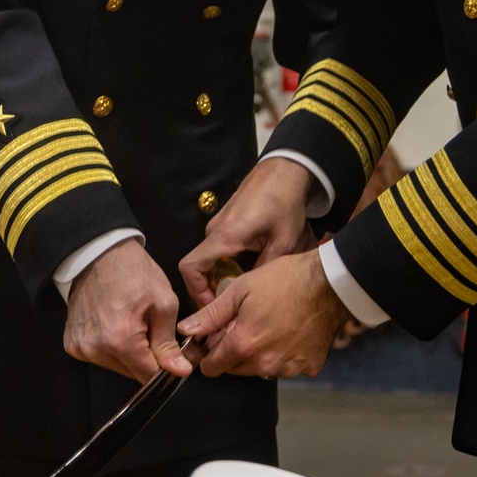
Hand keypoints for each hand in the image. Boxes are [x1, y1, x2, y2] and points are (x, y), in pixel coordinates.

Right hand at [63, 237, 190, 383]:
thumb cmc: (135, 272)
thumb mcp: (163, 302)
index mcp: (120, 340)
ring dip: (128, 353)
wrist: (99, 253)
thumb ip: (169, 343)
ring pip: (116, 366)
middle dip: (146, 357)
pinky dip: (110, 346)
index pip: (149, 376)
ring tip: (131, 321)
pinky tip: (113, 322)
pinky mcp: (71, 344)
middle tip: (150, 327)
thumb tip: (181, 371)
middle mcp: (95, 350)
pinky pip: (99, 356)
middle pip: (132, 373)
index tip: (170, 350)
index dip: (165, 366)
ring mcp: (80, 348)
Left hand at [177, 250, 347, 378]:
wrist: (329, 283)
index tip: (216, 336)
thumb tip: (185, 330)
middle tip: (246, 322)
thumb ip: (211, 314)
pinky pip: (287, 366)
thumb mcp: (241, 289)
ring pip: (261, 368)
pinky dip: (285, 354)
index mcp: (244, 345)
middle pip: (236, 368)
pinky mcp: (309, 367)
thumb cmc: (284, 280)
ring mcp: (289, 368)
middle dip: (234, 350)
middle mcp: (264, 364)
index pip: (211, 368)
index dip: (209, 351)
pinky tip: (291, 331)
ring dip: (260, 353)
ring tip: (270, 323)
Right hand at [179, 156, 317, 308]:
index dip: (195, 291)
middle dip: (210, 289)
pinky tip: (246, 270)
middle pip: (199, 267)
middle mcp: (215, 230)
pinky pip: (217, 249)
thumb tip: (251, 296)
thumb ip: (264, 269)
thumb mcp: (283, 241)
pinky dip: (225, 263)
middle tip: (231, 306)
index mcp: (225, 236)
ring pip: (210, 259)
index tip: (212, 307)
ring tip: (241, 291)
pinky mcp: (225, 221)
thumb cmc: (284, 203)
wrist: (285, 170)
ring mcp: (218, 224)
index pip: (191, 267)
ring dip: (221, 276)